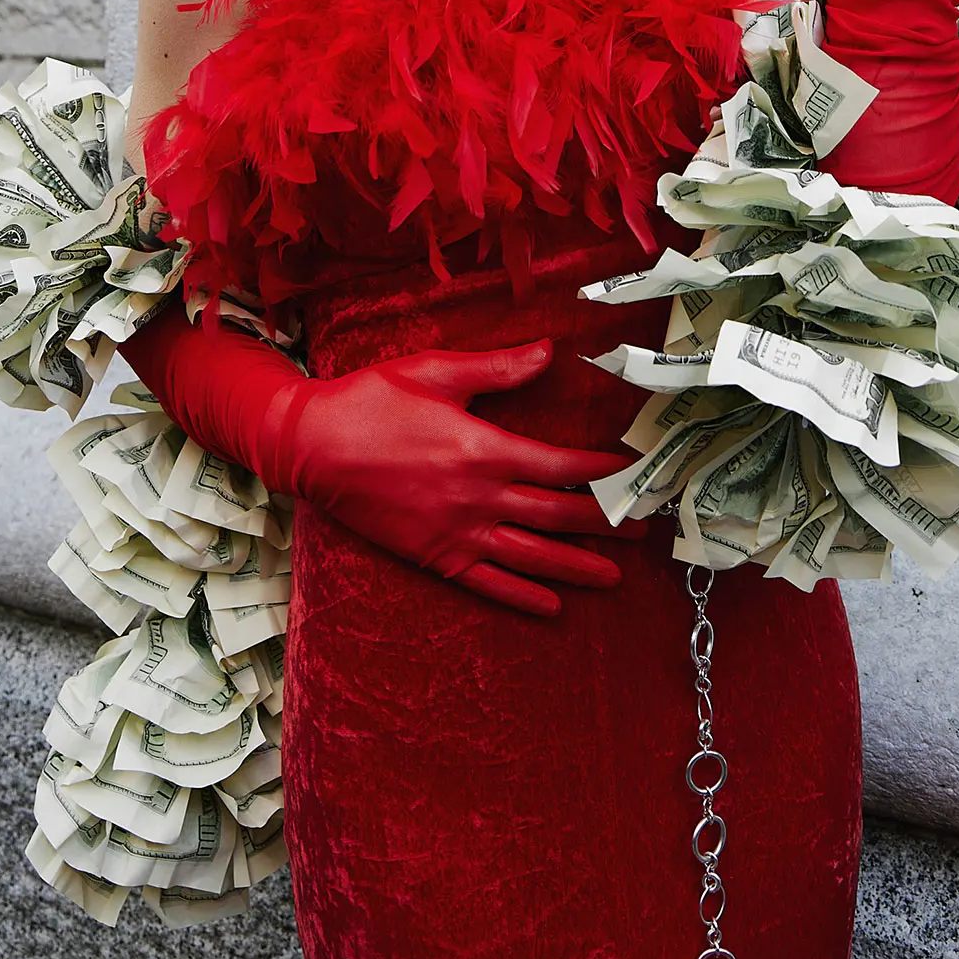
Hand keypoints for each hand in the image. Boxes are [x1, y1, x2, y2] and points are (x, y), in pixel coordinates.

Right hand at [281, 340, 639, 617]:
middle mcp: (477, 498)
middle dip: (606, 523)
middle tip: (646, 528)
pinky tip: (552, 607)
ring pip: (531, 557)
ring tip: (615, 577)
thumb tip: (550, 351)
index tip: (635, 470)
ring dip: (578, 568)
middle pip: (557, 517)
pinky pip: (488, 583)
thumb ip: (497, 368)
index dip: (603, 471)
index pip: (561, 466)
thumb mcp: (436, 371)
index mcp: (483, 449)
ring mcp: (456, 533)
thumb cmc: (372, 400)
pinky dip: (522, 597)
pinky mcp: (434, 556)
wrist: (312, 446)